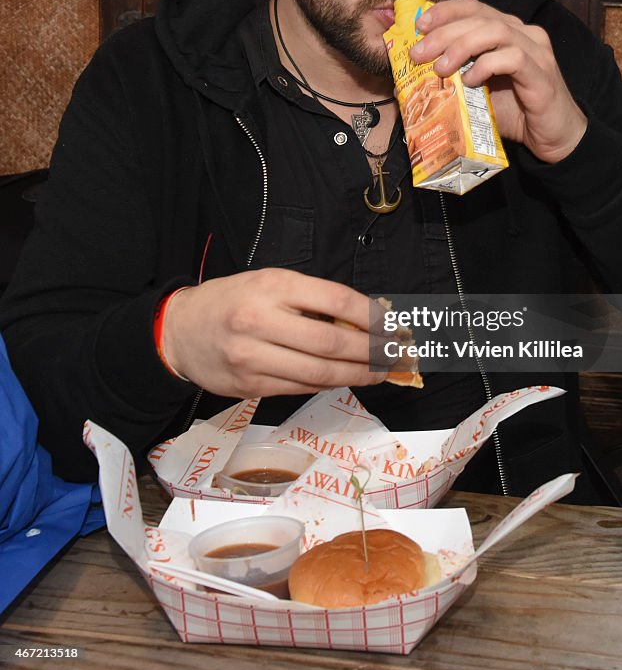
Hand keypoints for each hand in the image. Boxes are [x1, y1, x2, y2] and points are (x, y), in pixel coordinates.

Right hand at [160, 268, 387, 395]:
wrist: (181, 331)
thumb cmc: (232, 301)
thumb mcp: (269, 282)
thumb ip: (311, 299)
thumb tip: (363, 319)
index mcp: (271, 287)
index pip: (335, 301)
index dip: (370, 316)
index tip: (389, 325)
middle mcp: (260, 321)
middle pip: (331, 343)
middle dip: (370, 352)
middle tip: (393, 355)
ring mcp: (253, 357)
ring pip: (319, 372)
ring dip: (357, 375)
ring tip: (378, 372)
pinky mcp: (250, 386)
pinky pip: (301, 387)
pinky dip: (328, 383)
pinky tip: (344, 378)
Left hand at [411, 0, 586, 162]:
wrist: (553, 138)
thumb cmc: (514, 113)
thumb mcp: (475, 93)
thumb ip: (449, 81)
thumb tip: (405, 83)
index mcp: (507, 31)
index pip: (474, 7)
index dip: (445, 11)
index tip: (419, 26)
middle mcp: (524, 34)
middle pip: (480, 17)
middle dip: (444, 32)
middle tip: (419, 53)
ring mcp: (536, 51)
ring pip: (495, 31)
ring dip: (462, 46)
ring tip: (440, 68)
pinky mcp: (543, 74)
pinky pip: (513, 59)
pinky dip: (487, 66)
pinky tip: (470, 82)